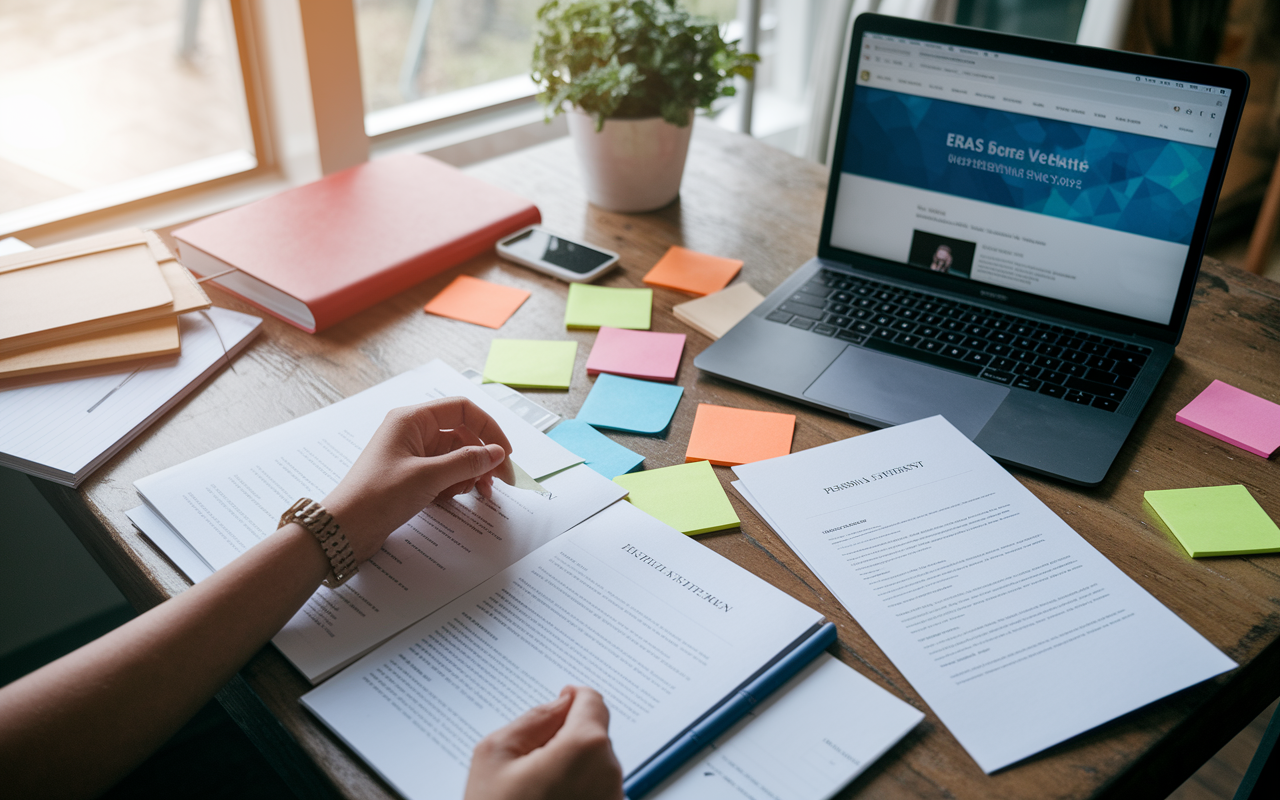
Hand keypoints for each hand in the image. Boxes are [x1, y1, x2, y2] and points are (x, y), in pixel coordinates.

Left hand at [321, 397, 515, 560]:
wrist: (345, 529)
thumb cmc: (377, 496)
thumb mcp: (428, 477)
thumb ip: (466, 462)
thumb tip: (497, 453)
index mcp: (412, 419)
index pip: (463, 410)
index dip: (488, 429)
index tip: (505, 454)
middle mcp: (413, 431)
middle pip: (462, 435)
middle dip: (482, 458)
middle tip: (499, 482)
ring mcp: (412, 454)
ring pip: (455, 457)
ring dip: (470, 474)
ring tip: (475, 494)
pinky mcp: (411, 476)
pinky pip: (444, 473)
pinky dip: (455, 484)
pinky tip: (453, 498)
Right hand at [464, 686, 623, 799]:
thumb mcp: (494, 755)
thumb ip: (531, 719)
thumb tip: (556, 706)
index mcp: (585, 747)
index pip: (592, 701)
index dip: (571, 698)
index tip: (559, 702)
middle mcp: (610, 774)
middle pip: (594, 736)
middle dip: (566, 738)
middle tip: (527, 760)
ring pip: (595, 768)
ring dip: (571, 769)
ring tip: (532, 793)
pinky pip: (596, 795)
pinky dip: (575, 794)